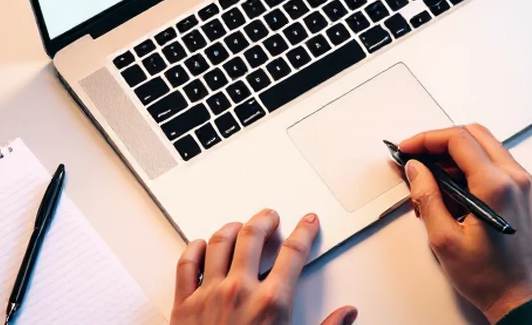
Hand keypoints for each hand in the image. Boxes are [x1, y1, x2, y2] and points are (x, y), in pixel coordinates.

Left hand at [170, 209, 357, 324]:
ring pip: (219, 242)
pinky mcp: (184, 305)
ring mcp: (208, 294)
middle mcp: (239, 291)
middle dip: (265, 220)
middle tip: (271, 217)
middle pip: (253, 236)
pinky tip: (202, 245)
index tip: (307, 222)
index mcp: (272, 302)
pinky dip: (195, 248)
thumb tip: (347, 314)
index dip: (304, 232)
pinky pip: (186, 264)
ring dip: (232, 227)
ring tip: (240, 225)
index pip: (294, 252)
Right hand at [399, 125, 531, 323]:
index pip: (458, 140)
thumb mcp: (445, 241)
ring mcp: (529, 186)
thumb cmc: (492, 279)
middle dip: (442, 141)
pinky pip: (502, 166)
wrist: (527, 299)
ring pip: (490, 149)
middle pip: (476, 135)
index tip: (409, 148)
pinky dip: (477, 169)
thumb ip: (427, 198)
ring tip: (436, 181)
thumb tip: (417, 170)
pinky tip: (460, 191)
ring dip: (459, 156)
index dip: (427, 139)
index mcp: (497, 187)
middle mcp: (518, 180)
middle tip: (420, 158)